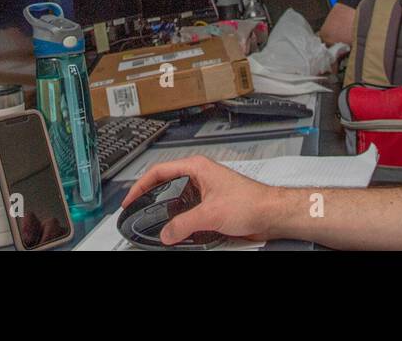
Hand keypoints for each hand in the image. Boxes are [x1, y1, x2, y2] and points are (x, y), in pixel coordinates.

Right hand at [120, 156, 277, 245]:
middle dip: (154, 202)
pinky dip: (182, 224)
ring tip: (159, 227)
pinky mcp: (211, 207)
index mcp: (197, 168)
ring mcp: (205, 193)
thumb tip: (166, 233)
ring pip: (178, 203)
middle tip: (140, 214)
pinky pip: (189, 215)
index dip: (141, 185)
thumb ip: (184, 224)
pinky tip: (179, 233)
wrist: (271, 215)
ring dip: (170, 216)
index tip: (131, 199)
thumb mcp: (211, 213)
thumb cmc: (251, 201)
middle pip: (166, 187)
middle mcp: (199, 178)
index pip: (159, 172)